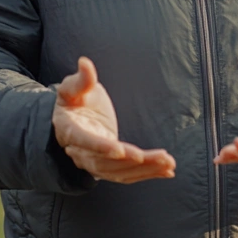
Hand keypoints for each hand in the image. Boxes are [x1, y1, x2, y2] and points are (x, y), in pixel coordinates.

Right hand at [52, 57, 175, 182]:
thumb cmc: (74, 100)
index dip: (101, 147)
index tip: (121, 150)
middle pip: (106, 162)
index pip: (84, 141)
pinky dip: (147, 174)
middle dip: (134, 162)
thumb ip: (81, 79)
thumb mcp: (73, 87)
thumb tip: (84, 63)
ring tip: (169, 164)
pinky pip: (127, 175)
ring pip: (119, 172)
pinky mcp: (108, 167)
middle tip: (160, 157)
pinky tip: (167, 172)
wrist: (74, 118)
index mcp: (69, 130)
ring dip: (146, 170)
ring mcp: (94, 162)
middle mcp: (80, 152)